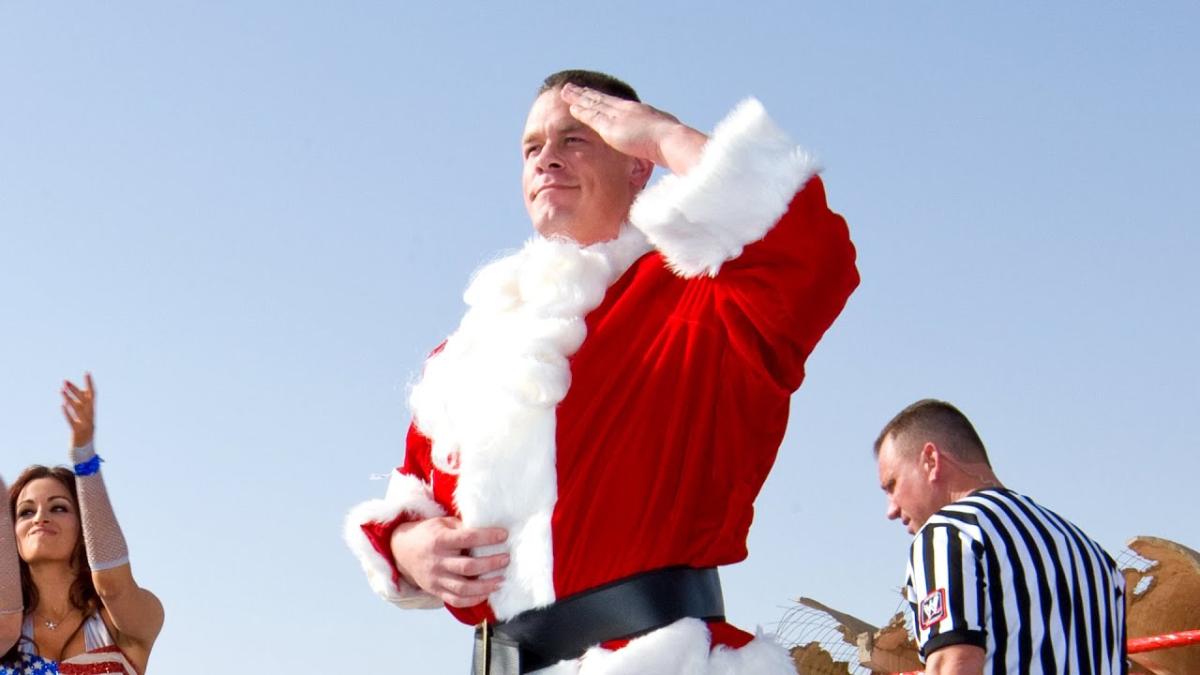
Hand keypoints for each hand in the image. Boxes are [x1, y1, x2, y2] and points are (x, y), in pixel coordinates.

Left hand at [62, 373, 95, 449]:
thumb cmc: (83, 429)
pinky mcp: (77, 431)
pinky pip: (72, 420)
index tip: (87, 373)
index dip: (90, 383)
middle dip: (74, 390)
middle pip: (83, 400)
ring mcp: (85, 423)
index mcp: (92, 410)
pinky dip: (68, 413)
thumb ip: (79, 403)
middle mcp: (90, 415)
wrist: (85, 448)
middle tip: (65, 381)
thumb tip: (72, 390)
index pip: (92, 394)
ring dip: (70, 399)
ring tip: (61, 390)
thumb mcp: (83, 415)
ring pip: (78, 409)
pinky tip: (62, 406)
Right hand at [390, 517, 508, 607]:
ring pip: (464, 588)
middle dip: (491, 564)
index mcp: (440, 540)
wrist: (401, 550)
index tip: (504, 535)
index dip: (488, 537)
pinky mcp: (435, 591)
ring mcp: (436, 579)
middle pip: (468, 567)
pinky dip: (473, 600)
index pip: (468, 538)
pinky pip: (456, 600)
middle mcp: (437, 561)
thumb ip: (462, 527)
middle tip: (506, 559)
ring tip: (501, 580)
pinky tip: (486, 593)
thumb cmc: (428, 534)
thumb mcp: (442, 523)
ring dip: (486, 586)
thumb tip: (488, 528)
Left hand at [560, 84, 707, 173]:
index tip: (595, 95)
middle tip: (574, 87)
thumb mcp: (664, 141)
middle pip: (602, 99)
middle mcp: (628, 110)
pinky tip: (570, 106)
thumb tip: (661, 152)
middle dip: (587, 93)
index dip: (604, 100)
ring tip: (566, 90)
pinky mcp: (611, 126)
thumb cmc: (672, 146)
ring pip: (593, 103)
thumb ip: (657, 144)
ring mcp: (619, 116)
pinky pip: (591, 116)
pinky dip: (580, 110)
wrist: (670, 140)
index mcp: (641, 113)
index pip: (618, 106)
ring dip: (578, 97)